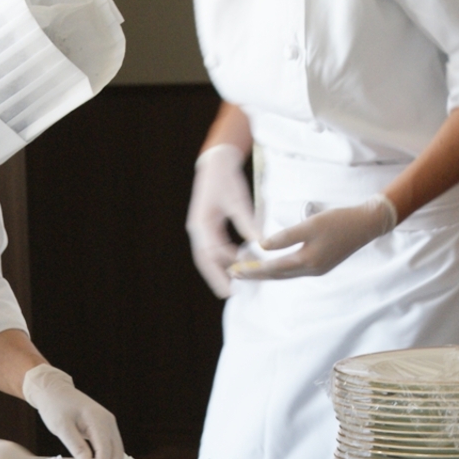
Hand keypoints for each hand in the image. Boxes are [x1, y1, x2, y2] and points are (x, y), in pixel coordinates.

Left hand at [22, 364, 122, 458]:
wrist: (54, 391)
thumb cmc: (55, 406)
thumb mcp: (61, 425)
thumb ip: (74, 443)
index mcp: (99, 420)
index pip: (106, 450)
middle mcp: (109, 423)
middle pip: (116, 454)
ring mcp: (109, 426)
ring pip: (116, 454)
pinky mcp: (104, 430)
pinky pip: (111, 450)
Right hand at [185, 143, 261, 297]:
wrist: (215, 164)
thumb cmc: (227, 179)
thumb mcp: (238, 200)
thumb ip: (247, 222)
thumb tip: (261, 242)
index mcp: (203, 223)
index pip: (212, 252)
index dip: (225, 267)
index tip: (239, 278)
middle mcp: (197, 229)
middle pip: (204, 260)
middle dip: (216, 277)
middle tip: (228, 294)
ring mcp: (199, 229)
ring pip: (205, 257)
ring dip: (216, 271)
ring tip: (229, 287)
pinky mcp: (205, 227)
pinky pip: (210, 249)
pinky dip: (219, 260)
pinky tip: (232, 266)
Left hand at [230, 194, 397, 278]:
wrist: (368, 224)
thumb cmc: (339, 220)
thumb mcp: (310, 225)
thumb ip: (285, 237)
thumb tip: (262, 245)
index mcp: (307, 261)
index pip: (272, 269)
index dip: (252, 270)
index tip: (234, 270)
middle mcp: (311, 270)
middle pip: (276, 276)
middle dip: (255, 275)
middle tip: (234, 274)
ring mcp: (317, 270)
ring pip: (285, 275)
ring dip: (266, 274)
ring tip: (248, 272)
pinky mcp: (321, 265)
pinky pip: (294, 271)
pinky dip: (279, 271)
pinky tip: (271, 267)